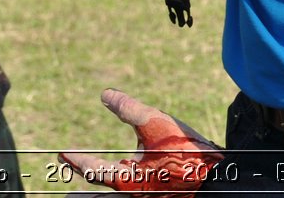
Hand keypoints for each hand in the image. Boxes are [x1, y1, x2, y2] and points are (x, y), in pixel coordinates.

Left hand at [59, 89, 222, 195]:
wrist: (220, 178)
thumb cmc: (187, 152)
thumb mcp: (157, 122)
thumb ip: (128, 108)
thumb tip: (106, 95)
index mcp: (127, 179)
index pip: (92, 169)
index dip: (76, 160)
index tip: (62, 153)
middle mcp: (134, 194)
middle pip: (100, 192)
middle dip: (82, 182)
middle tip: (66, 174)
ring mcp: (148, 197)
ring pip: (115, 197)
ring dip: (98, 193)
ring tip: (81, 192)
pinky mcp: (162, 196)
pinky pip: (134, 194)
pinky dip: (120, 189)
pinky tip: (127, 178)